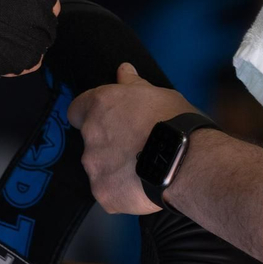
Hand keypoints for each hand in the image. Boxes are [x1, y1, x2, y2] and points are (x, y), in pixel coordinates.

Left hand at [69, 63, 197, 214]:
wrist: (185, 162)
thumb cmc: (174, 122)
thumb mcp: (157, 94)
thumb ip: (133, 84)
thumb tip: (123, 69)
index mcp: (100, 105)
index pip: (76, 110)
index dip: (90, 115)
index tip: (108, 122)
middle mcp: (90, 135)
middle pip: (90, 141)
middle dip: (108, 144)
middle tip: (136, 147)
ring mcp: (94, 167)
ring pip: (98, 167)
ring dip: (114, 168)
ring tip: (143, 169)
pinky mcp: (103, 193)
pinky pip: (108, 191)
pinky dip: (122, 191)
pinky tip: (143, 187)